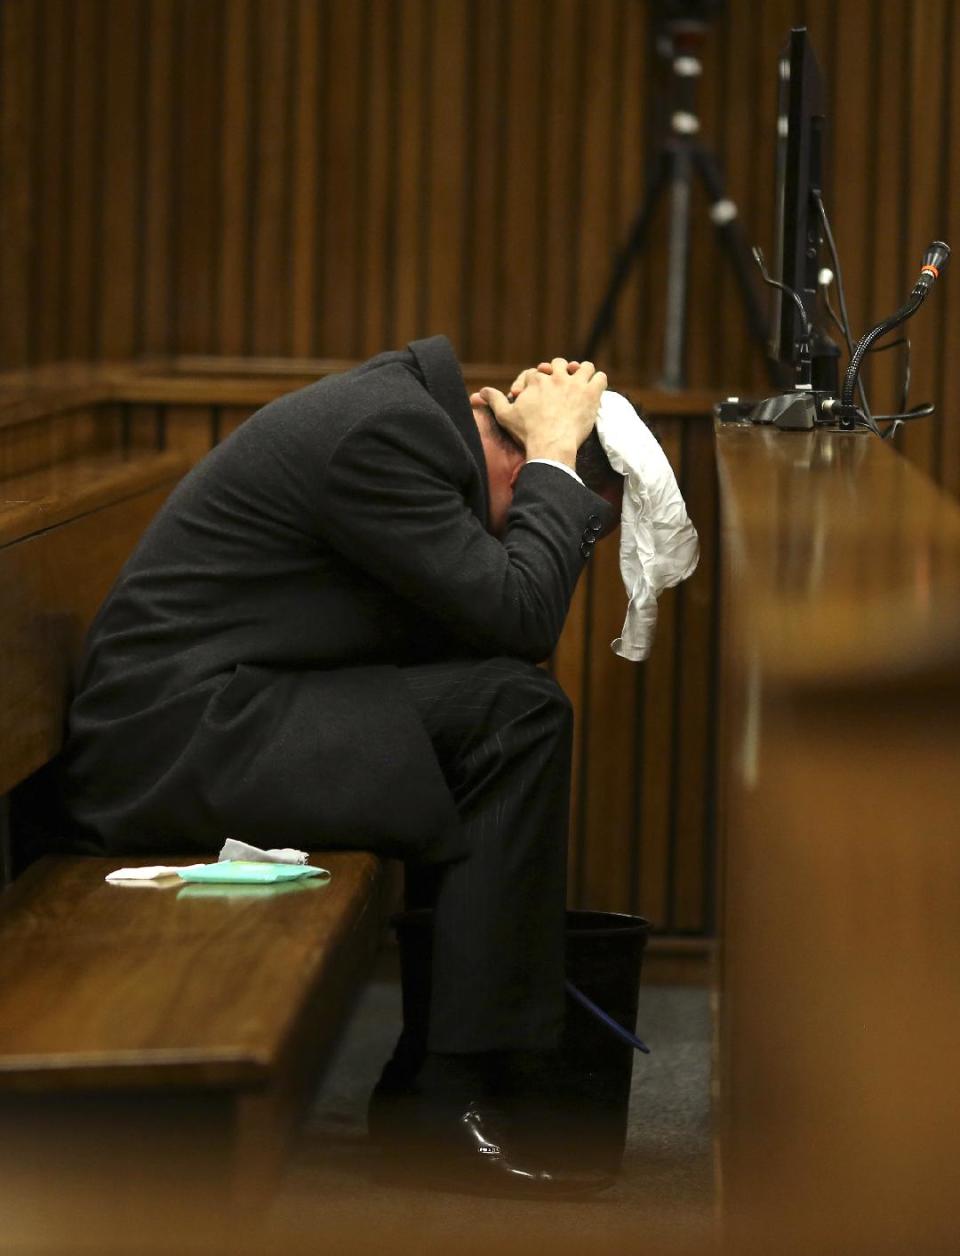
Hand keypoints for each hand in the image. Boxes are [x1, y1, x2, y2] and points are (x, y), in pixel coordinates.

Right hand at [474, 358, 606, 466]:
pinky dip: (598, 381)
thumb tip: (480, 392)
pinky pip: (600, 377)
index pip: (535, 372)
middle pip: (559, 364)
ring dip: (582, 373)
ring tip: (581, 382)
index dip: (533, 383)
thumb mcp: (505, 415)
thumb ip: (494, 400)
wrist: (550, 444)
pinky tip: (595, 390)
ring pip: (584, 367)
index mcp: (536, 380)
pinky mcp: (591, 393)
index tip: (533, 395)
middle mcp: (556, 377)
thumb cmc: (527, 432)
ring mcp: (575, 383)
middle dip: (558, 372)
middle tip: (559, 385)